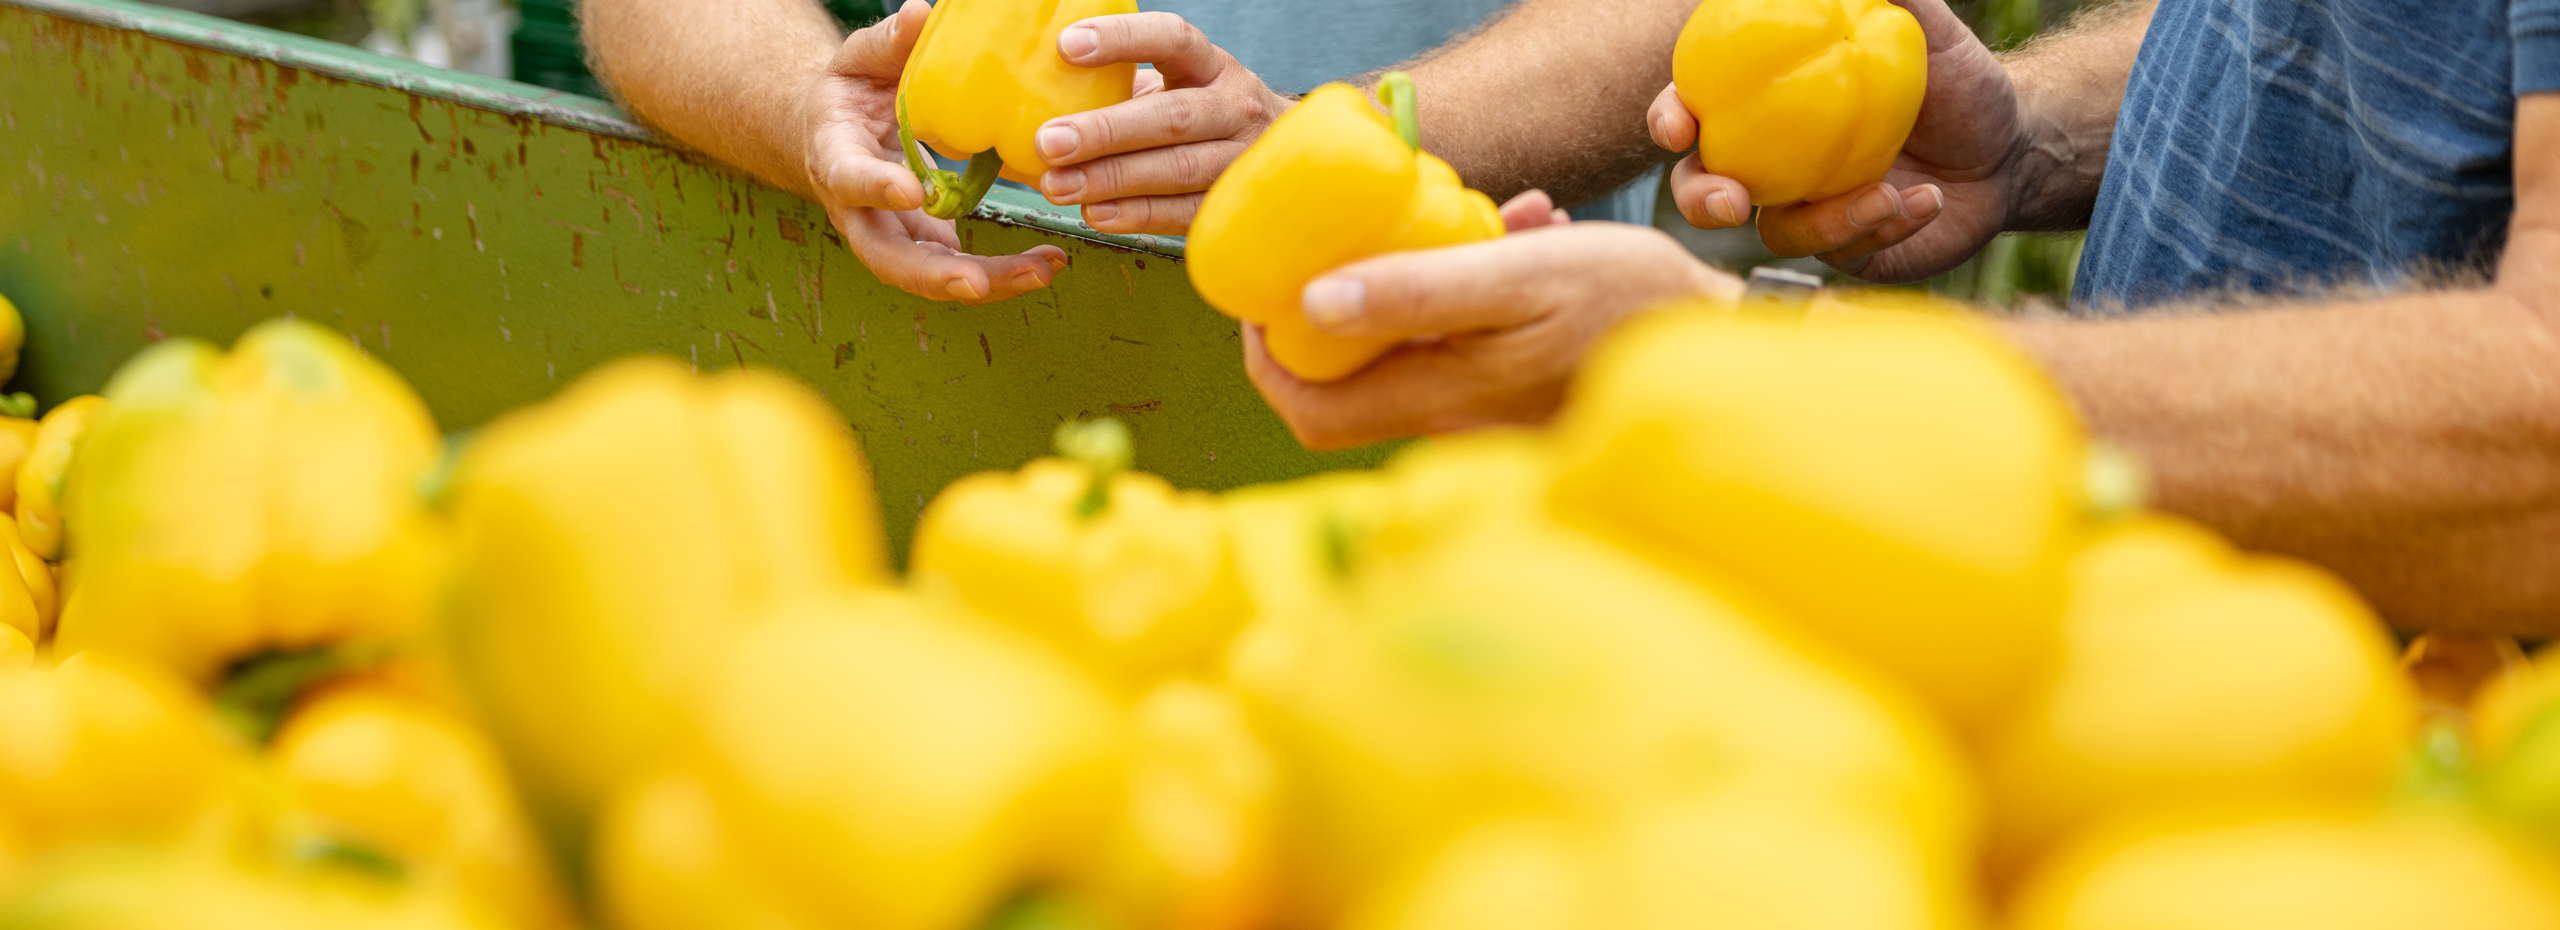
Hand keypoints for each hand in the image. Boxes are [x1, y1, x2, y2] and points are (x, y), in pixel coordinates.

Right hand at [800, 0, 1066, 302]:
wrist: (835, 134)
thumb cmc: (850, 92)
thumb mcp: (860, 60)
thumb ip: (890, 43)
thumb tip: (923, 12)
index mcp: (836, 158)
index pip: (849, 178)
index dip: (876, 189)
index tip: (911, 191)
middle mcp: (860, 212)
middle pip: (890, 258)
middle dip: (935, 275)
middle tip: (976, 284)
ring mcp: (894, 236)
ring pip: (932, 275)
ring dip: (988, 283)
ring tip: (1043, 270)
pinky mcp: (926, 244)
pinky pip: (962, 269)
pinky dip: (1004, 273)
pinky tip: (1048, 264)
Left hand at [1030, 12, 1295, 234]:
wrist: (1279, 157)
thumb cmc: (1198, 116)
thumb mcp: (1173, 87)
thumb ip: (1117, 90)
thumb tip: (1021, 108)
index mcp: (1212, 65)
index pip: (1173, 39)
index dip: (1123, 39)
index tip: (1066, 46)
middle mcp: (1235, 106)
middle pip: (1171, 118)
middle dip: (1105, 131)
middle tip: (1049, 141)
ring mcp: (1241, 158)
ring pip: (1177, 169)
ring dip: (1112, 179)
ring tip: (1057, 186)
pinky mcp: (1233, 203)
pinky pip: (1184, 211)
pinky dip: (1136, 214)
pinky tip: (1094, 213)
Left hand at [1243, 191, 1742, 449]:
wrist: (1725, 345)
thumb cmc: (1628, 306)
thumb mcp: (1515, 278)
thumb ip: (1414, 292)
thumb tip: (1309, 304)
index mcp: (1437, 396)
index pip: (1308, 407)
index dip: (1268, 354)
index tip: (1266, 292)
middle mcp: (1452, 422)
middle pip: (1347, 382)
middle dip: (1346, 300)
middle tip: (1356, 236)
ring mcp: (1485, 414)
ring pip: (1413, 350)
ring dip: (1422, 278)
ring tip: (1485, 213)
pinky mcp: (1518, 395)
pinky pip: (1466, 343)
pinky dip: (1474, 288)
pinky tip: (1523, 231)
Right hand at [1647, 0, 2022, 282]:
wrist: (2010, 150)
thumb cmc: (1960, 84)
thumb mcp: (1928, 30)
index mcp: (1770, 109)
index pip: (1698, 110)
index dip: (1672, 118)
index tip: (1681, 126)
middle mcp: (1775, 164)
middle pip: (1703, 187)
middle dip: (1701, 200)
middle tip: (1732, 202)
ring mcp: (1807, 212)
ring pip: (1777, 233)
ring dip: (1827, 220)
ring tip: (1886, 197)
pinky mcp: (1848, 252)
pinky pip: (1843, 253)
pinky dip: (1881, 228)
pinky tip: (1925, 202)